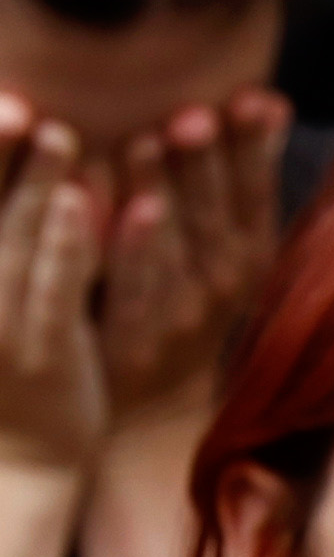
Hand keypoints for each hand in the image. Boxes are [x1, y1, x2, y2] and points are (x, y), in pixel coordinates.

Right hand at [0, 107, 98, 483]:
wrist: (20, 458)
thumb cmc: (12, 354)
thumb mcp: (2, 288)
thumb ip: (10, 228)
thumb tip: (40, 155)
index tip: (0, 98)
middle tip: (15, 100)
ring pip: (16, 244)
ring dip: (38, 187)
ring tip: (62, 133)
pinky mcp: (43, 352)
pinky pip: (60, 292)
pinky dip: (76, 248)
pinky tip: (99, 206)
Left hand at [87, 91, 284, 445]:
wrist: (152, 416)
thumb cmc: (190, 311)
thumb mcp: (233, 250)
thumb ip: (245, 178)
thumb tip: (266, 96)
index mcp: (250, 259)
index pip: (255, 194)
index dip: (254, 149)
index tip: (253, 99)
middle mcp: (222, 289)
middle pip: (213, 215)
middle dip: (206, 161)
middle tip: (194, 112)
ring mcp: (176, 318)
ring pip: (170, 246)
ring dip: (161, 191)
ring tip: (147, 139)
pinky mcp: (128, 344)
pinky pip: (127, 291)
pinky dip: (125, 249)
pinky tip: (109, 206)